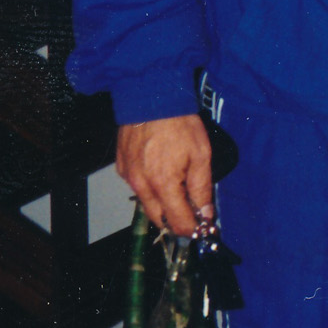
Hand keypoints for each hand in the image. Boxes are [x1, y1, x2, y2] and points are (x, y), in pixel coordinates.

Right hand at [116, 115, 211, 237]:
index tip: (203, 229)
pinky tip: (161, 173)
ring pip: (146, 204)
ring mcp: (128, 177)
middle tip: (193, 214)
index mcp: (163, 184)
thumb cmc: (179, 124)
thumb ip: (202, 188)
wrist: (152, 98)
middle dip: (176, 221)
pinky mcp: (121, 167)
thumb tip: (206, 214)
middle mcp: (141, 185)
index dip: (193, 229)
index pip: (178, 222)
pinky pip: (136, 187)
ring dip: (163, 204)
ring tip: (179, 191)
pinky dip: (149, 187)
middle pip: (159, 219)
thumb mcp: (201, 155)